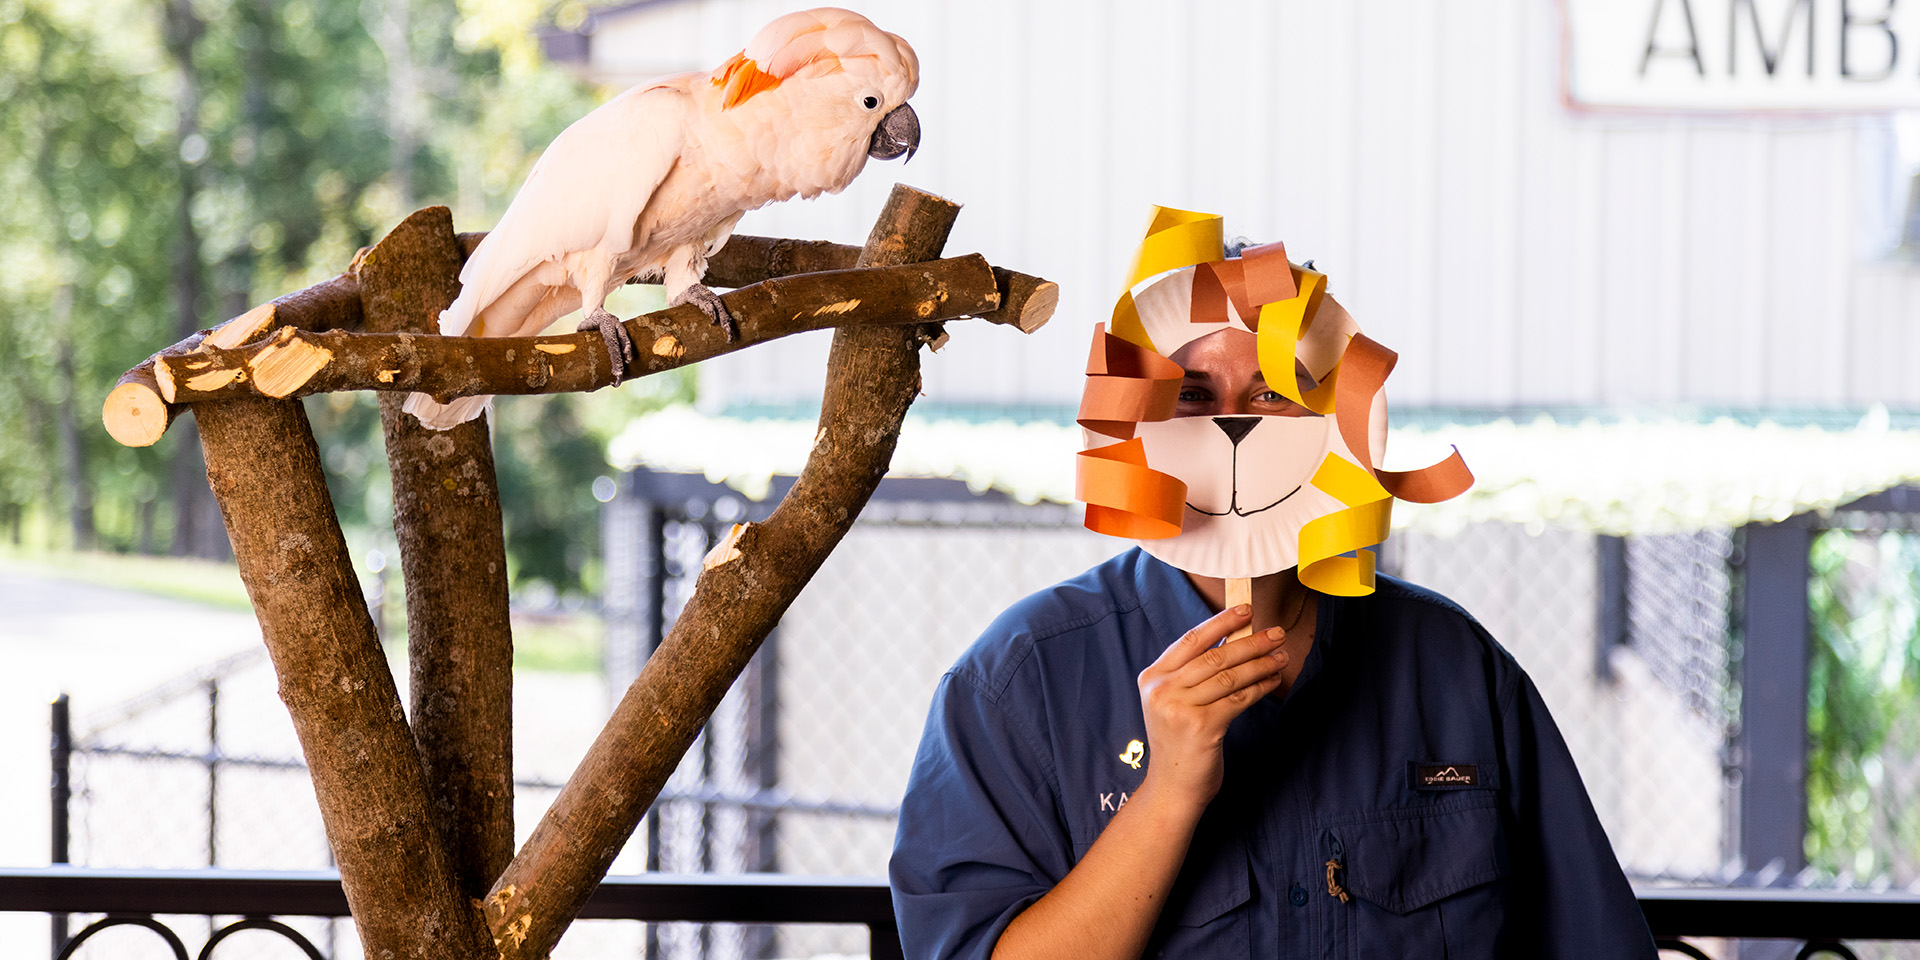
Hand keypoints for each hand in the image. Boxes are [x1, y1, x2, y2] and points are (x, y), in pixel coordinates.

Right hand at [1136, 605, 1288, 809]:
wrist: (1172, 787)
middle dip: (1250, 641)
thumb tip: (1234, 640)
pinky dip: (1259, 688)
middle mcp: (1162, 690)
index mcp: (1153, 677)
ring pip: (1229, 676)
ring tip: (1281, 656)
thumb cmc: (1179, 742)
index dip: (1220, 622)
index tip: (1245, 611)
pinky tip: (1273, 681)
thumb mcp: (1175, 702)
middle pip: (1214, 656)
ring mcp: (1179, 708)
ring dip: (1260, 664)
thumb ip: (1194, 674)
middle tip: (1275, 633)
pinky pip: (1238, 699)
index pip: (1191, 640)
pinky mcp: (1201, 727)